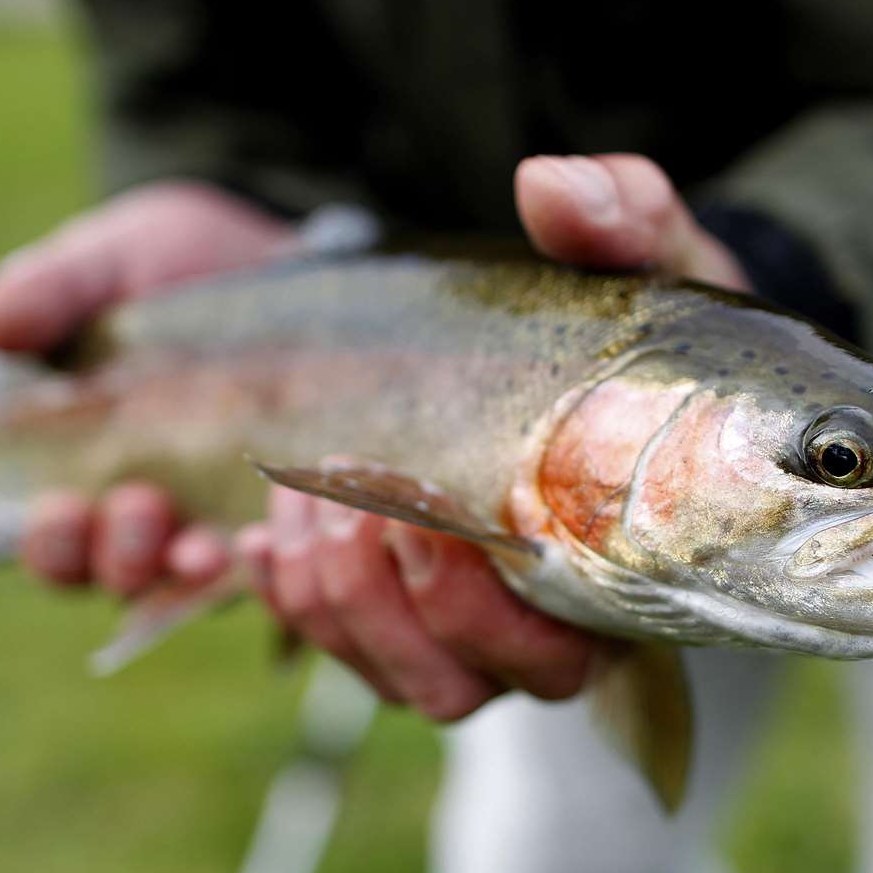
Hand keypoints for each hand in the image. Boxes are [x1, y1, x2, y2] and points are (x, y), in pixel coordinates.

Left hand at [0, 158, 748, 718]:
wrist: (533, 336)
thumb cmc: (602, 308)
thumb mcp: (623, 244)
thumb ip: (618, 212)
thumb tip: (548, 186)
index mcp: (607, 562)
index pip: (557, 649)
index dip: (476, 607)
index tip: (419, 513)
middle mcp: (533, 623)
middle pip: (450, 686)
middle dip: (375, 603)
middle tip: (338, 495)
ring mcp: (454, 629)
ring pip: (384, 679)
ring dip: (320, 598)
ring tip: (290, 496)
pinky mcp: (388, 611)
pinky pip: (333, 646)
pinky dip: (281, 599)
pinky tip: (249, 534)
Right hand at [0, 180, 293, 593]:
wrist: (272, 251)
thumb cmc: (165, 265)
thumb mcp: (105, 263)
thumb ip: (47, 290)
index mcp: (84, 471)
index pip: (55, 548)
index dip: (52, 546)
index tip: (59, 508)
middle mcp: (153, 511)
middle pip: (122, 576)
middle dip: (123, 557)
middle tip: (141, 507)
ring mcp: (225, 512)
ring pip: (196, 577)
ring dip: (192, 569)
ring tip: (203, 547)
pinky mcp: (291, 505)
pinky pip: (282, 559)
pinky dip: (270, 558)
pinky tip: (271, 535)